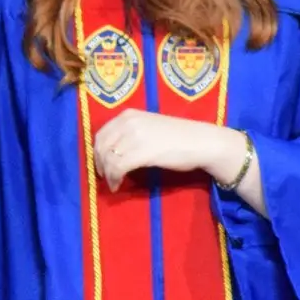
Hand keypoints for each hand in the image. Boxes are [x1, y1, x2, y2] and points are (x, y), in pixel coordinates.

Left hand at [91, 112, 242, 191]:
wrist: (201, 142)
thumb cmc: (179, 137)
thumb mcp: (148, 128)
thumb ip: (130, 135)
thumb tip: (113, 152)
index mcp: (128, 115)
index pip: (101, 134)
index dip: (97, 153)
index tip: (102, 165)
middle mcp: (128, 122)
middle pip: (101, 147)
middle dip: (100, 164)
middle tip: (106, 177)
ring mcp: (134, 136)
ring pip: (108, 158)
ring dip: (108, 174)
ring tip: (114, 183)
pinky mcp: (142, 152)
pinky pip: (118, 167)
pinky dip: (114, 179)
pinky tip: (118, 185)